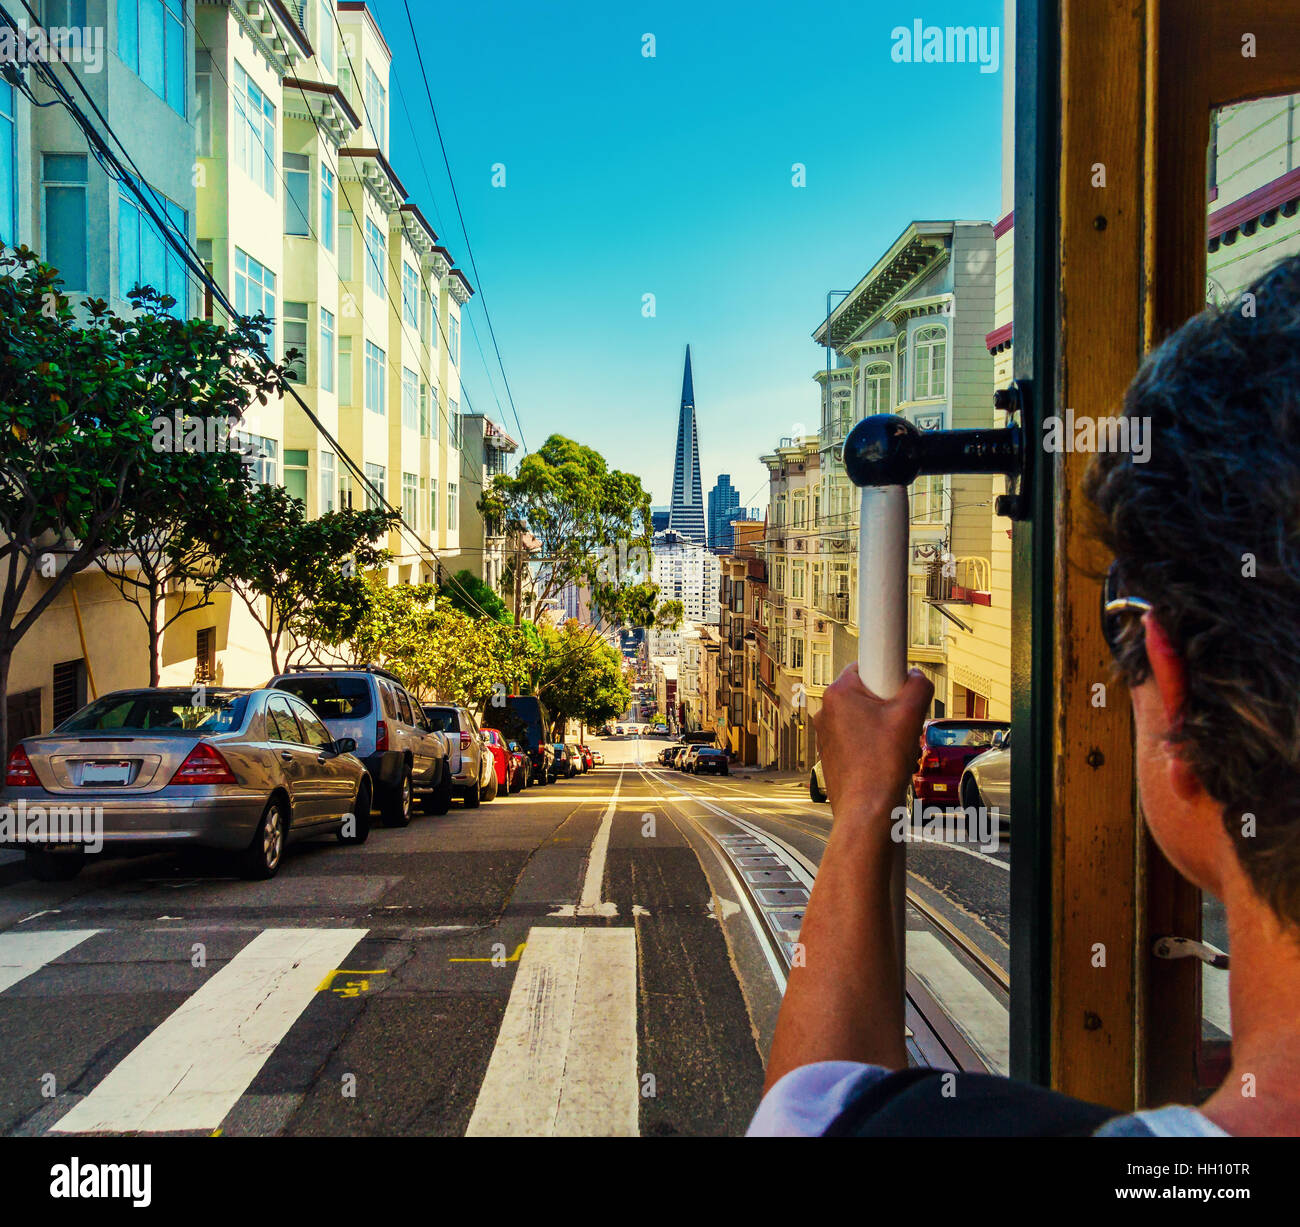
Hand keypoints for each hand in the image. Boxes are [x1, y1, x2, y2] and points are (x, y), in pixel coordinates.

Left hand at [811, 664, 932, 824]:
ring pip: (865, 717)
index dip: (890, 675)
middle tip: (902, 724)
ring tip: (894, 747)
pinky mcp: (832, 753)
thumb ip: (918, 685)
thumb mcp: (911, 715)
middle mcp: (826, 710)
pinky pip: (859, 737)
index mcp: (838, 693)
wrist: (866, 811)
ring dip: (884, 726)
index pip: (868, 664)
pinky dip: (874, 743)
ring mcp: (826, 733)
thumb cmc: (882, 765)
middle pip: (869, 692)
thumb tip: (916, 677)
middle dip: (890, 705)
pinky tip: (885, 760)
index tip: (899, 690)